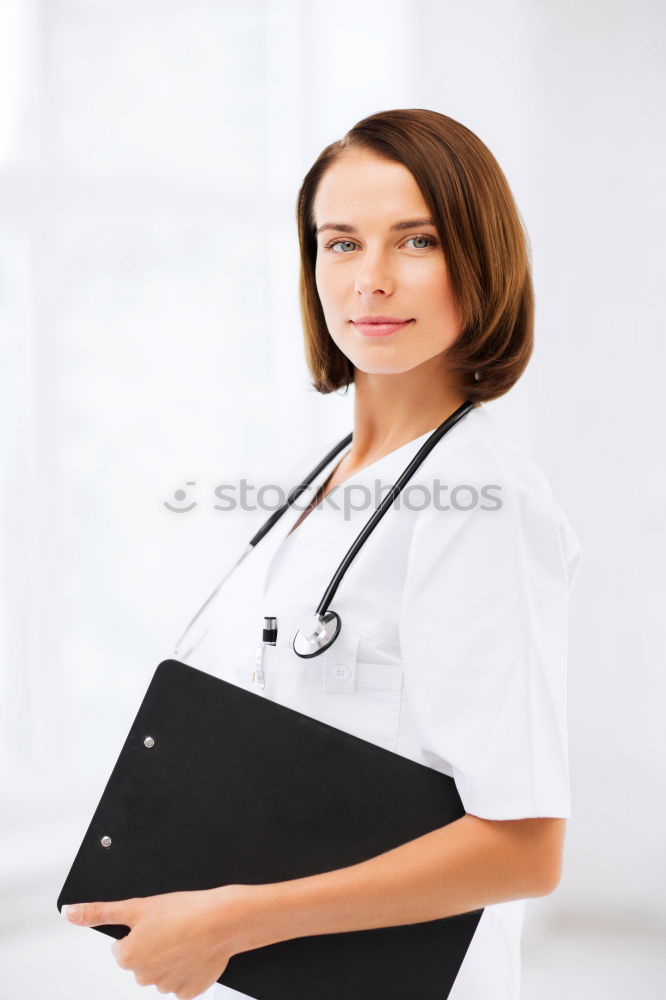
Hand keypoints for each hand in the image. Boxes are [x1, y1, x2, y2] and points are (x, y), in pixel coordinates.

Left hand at [62, 885, 251, 998]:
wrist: (224, 920)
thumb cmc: (183, 910)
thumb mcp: (137, 905)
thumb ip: (100, 911)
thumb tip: (69, 912)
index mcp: (128, 957)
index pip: (122, 946)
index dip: (138, 930)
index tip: (156, 921)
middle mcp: (144, 977)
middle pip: (141, 961)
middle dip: (153, 946)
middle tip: (172, 926)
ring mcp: (168, 987)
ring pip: (162, 971)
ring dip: (170, 957)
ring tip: (187, 936)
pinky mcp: (189, 991)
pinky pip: (182, 981)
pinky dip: (188, 968)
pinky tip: (196, 951)